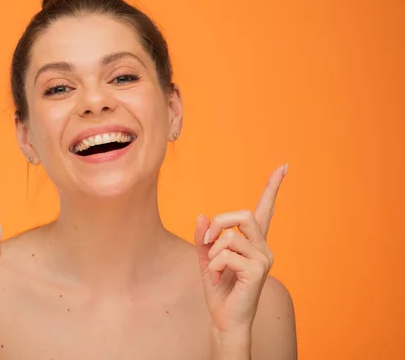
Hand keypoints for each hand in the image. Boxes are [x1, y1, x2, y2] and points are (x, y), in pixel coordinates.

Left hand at [194, 164, 287, 334]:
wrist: (224, 318)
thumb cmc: (219, 288)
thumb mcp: (206, 257)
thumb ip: (205, 237)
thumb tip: (202, 216)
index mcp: (253, 241)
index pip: (265, 209)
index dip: (273, 187)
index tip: (283, 166)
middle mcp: (263, 247)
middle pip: (243, 214)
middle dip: (218, 223)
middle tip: (206, 242)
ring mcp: (264, 258)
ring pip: (230, 236)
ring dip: (214, 252)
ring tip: (216, 269)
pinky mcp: (258, 270)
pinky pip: (227, 254)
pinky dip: (215, 266)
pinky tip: (220, 279)